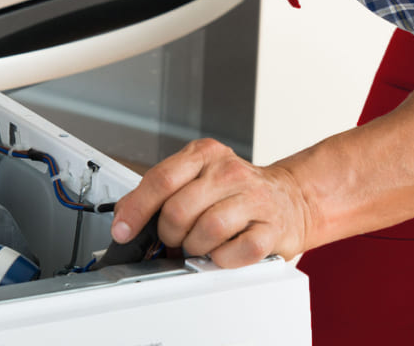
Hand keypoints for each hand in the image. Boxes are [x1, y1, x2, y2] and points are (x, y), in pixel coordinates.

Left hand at [110, 138, 312, 267]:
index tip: (123, 230)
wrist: (290, 198)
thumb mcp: (195, 177)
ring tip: (199, 245)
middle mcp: (229, 172)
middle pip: (179, 210)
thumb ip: (159, 191)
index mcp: (205, 154)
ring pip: (207, 230)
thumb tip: (124, 215)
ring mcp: (254, 199)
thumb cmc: (235, 191)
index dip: (137, 209)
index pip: (161, 180)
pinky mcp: (273, 229)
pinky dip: (222, 259)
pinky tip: (221, 252)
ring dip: (194, 247)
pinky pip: (237, 251)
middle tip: (174, 238)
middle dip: (168, 233)